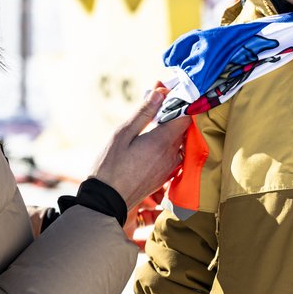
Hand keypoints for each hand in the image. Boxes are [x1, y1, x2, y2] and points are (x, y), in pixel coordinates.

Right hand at [92, 87, 188, 210]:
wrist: (107, 201)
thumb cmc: (110, 165)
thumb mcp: (123, 133)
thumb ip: (144, 112)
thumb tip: (161, 92)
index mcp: (163, 141)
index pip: (186, 115)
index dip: (178, 102)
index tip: (166, 94)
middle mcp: (172, 155)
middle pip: (182, 127)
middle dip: (172, 113)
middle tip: (155, 102)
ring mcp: (170, 167)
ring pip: (178, 141)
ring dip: (169, 129)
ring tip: (151, 122)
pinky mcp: (166, 176)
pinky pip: (174, 154)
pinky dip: (167, 144)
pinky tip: (150, 141)